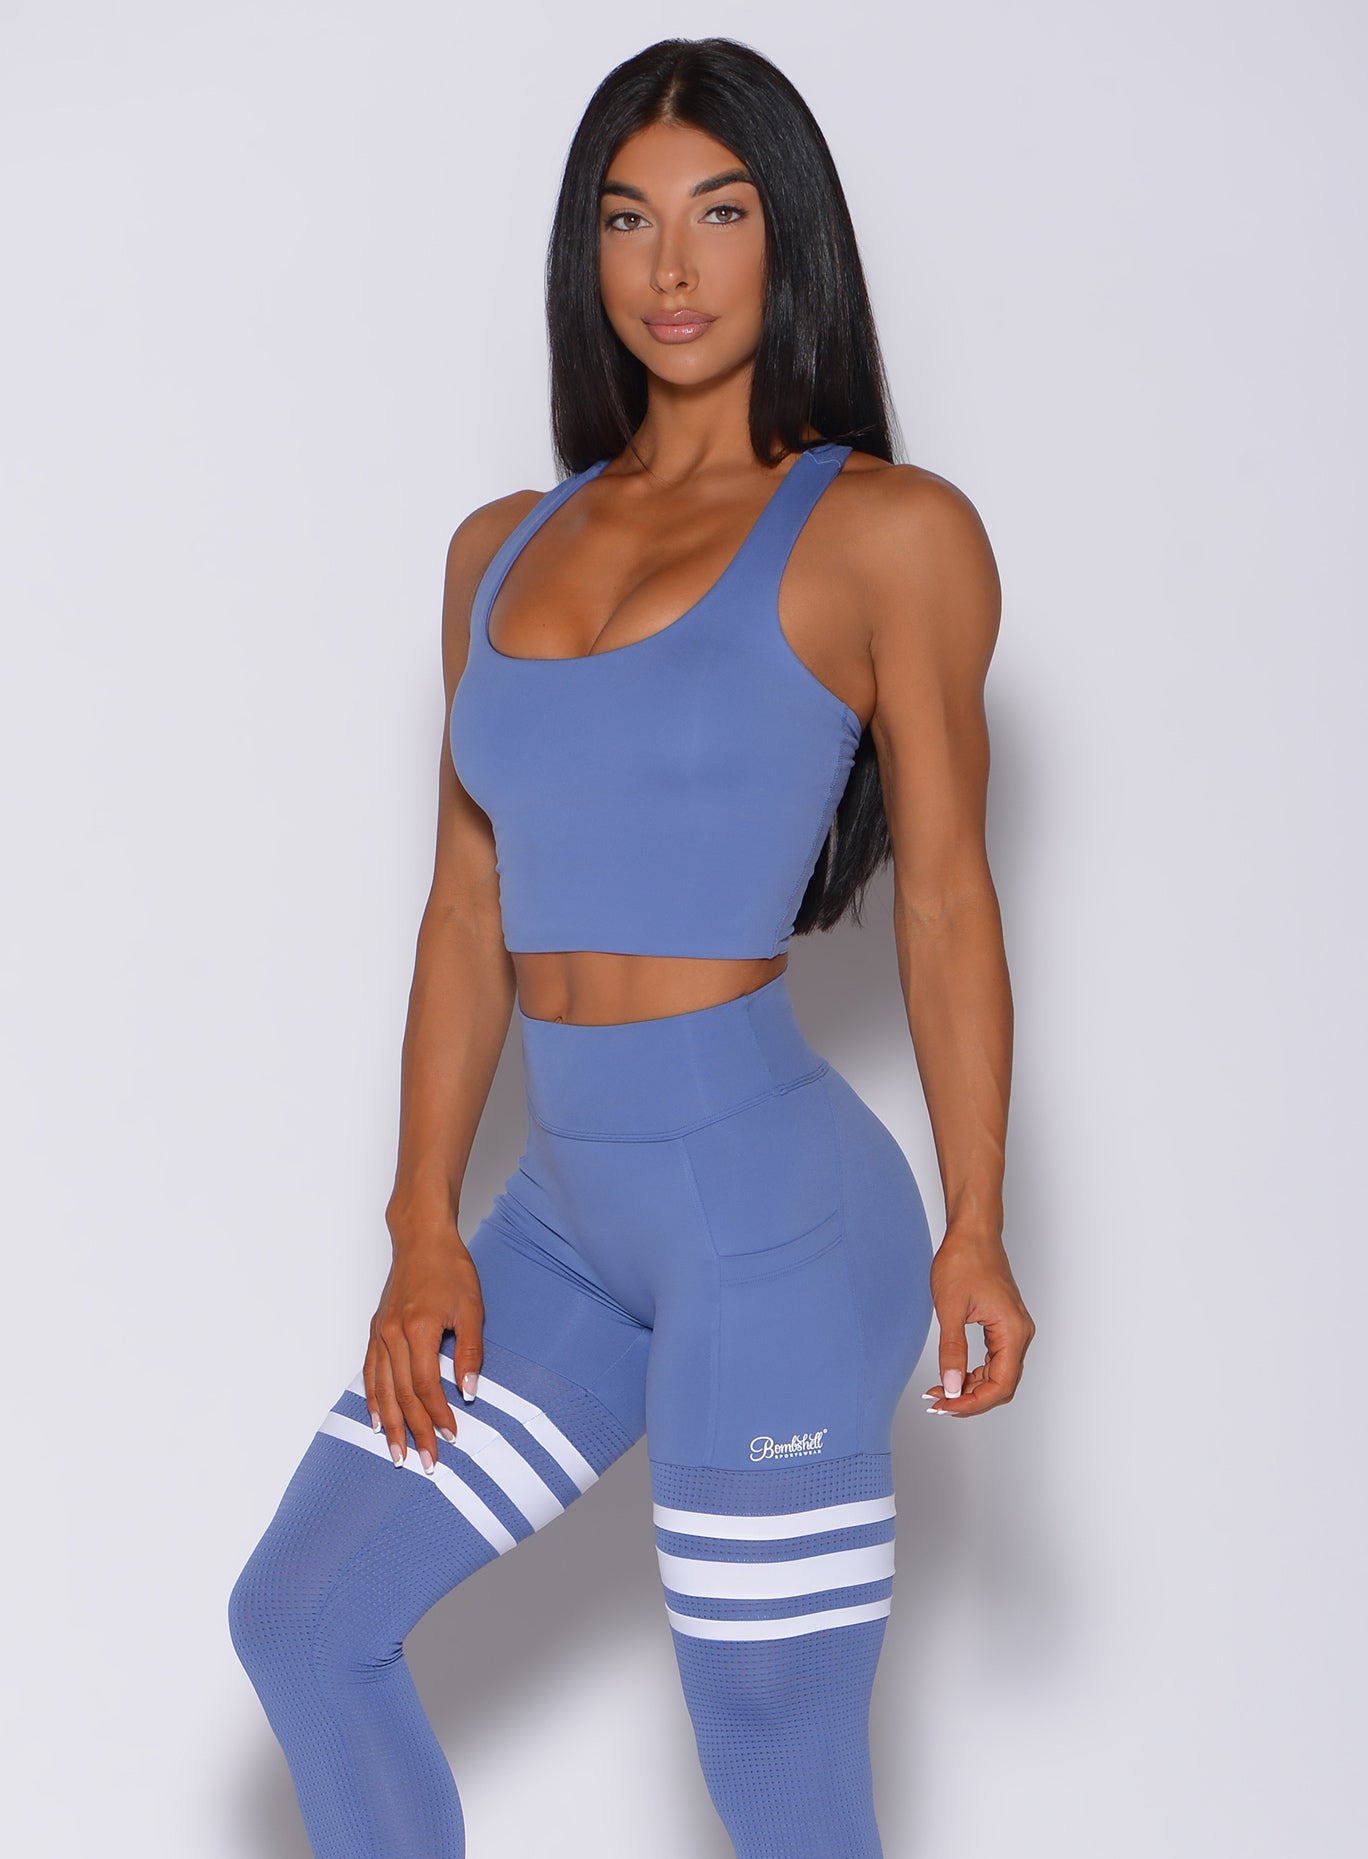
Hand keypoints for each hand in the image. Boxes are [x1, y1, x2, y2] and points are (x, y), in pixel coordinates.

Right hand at [364, 1218, 484, 1473]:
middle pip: (402, 1394)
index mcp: (419, 1328)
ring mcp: (380, 1333)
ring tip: (397, 1455)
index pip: (427, 1385)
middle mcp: (393, 1334)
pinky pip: (370, 1372)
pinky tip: (375, 1420)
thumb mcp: (472, 1307)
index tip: (452, 1437)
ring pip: (382, 1389)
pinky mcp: (376, 1330)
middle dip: (414, 1432)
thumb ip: (471, 1351)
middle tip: (426, 1462)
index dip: (438, 1414)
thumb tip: (469, 1392)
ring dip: (389, 1425)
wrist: (422, 1240)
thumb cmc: (450, 1268)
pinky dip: (372, 1399)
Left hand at [923, 1226, 1033, 1416]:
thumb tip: (950, 1386)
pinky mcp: (1004, 1325)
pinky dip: (974, 1373)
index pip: (1001, 1385)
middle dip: (970, 1399)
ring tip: (939, 1392)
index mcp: (1012, 1331)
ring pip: (998, 1375)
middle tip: (938, 1404)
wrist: (973, 1232)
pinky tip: (952, 1375)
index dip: (973, 1402)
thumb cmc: (964, 1260)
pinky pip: (994, 1361)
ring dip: (971, 1388)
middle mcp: (1019, 1334)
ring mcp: (1013, 1330)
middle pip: (1002, 1386)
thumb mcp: (950, 1308)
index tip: (945, 1406)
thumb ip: (952, 1350)